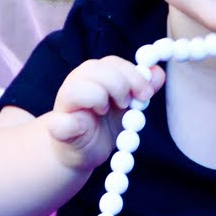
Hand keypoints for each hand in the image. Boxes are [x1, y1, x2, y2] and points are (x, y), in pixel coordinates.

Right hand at [46, 56, 163, 171]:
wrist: (81, 153)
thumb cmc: (102, 125)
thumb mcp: (127, 107)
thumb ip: (142, 89)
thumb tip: (158, 73)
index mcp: (93, 76)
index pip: (112, 62)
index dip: (133, 74)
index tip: (147, 93)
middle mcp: (76, 83)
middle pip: (94, 68)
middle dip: (119, 84)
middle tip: (127, 104)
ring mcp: (64, 105)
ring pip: (78, 88)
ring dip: (98, 99)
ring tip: (103, 112)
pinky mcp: (57, 128)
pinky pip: (60, 122)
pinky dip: (71, 124)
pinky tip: (82, 128)